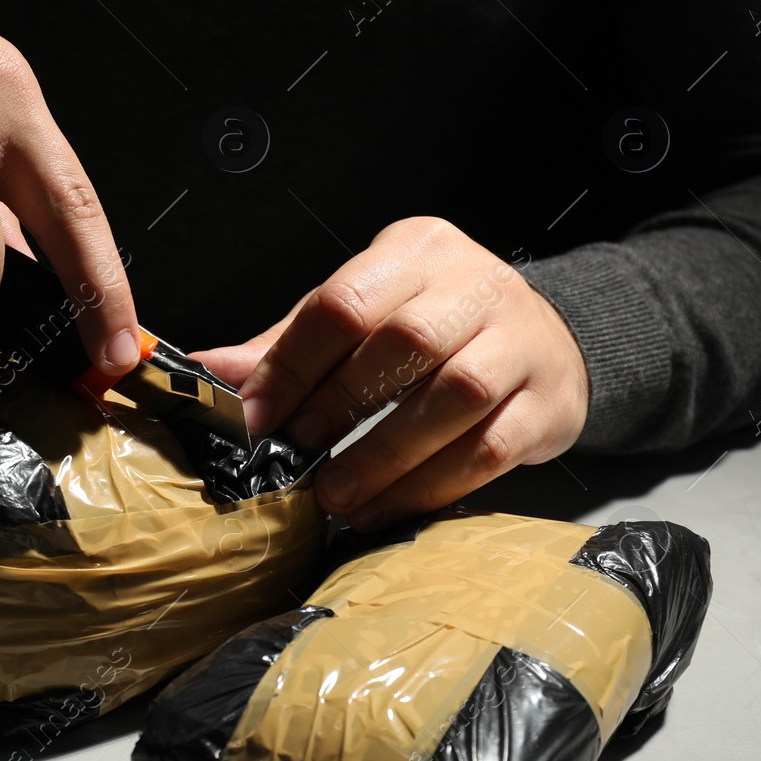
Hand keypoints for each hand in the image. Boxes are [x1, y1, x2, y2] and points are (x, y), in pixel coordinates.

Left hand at [190, 218, 588, 530]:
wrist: (551, 342)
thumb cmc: (435, 327)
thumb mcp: (362, 314)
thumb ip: (289, 344)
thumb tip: (208, 371)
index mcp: (415, 252)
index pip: (344, 301)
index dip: (293, 364)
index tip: (256, 418)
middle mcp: (474, 284)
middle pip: (405, 340)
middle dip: (341, 403)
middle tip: (298, 453)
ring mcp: (521, 341)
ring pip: (457, 395)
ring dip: (387, 454)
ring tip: (339, 495)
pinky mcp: (548, 401)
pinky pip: (491, 448)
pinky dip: (432, 484)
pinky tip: (388, 509)